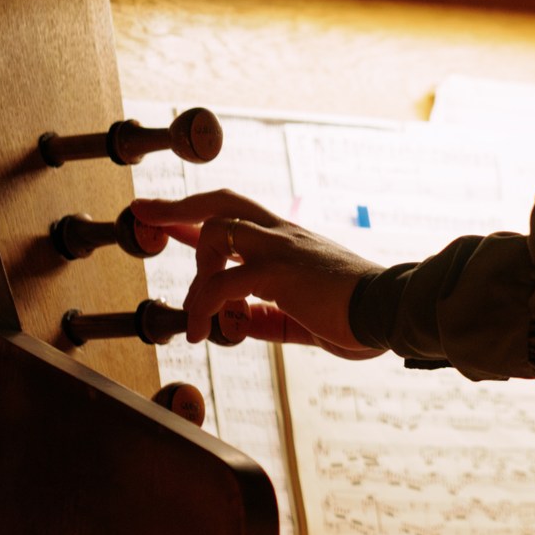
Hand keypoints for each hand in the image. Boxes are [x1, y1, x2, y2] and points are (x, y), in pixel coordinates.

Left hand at [129, 190, 383, 358]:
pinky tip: (202, 332)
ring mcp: (281, 248)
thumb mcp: (301, 318)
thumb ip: (268, 317)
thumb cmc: (356, 316)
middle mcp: (282, 236)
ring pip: (215, 232)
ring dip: (193, 273)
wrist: (391, 310)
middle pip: (221, 202)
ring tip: (192, 315)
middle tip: (144, 214)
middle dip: (177, 207)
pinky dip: (202, 306)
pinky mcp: (280, 272)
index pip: (235, 217)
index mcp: (289, 243)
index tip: (163, 218)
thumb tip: (237, 323)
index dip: (194, 215)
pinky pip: (223, 282)